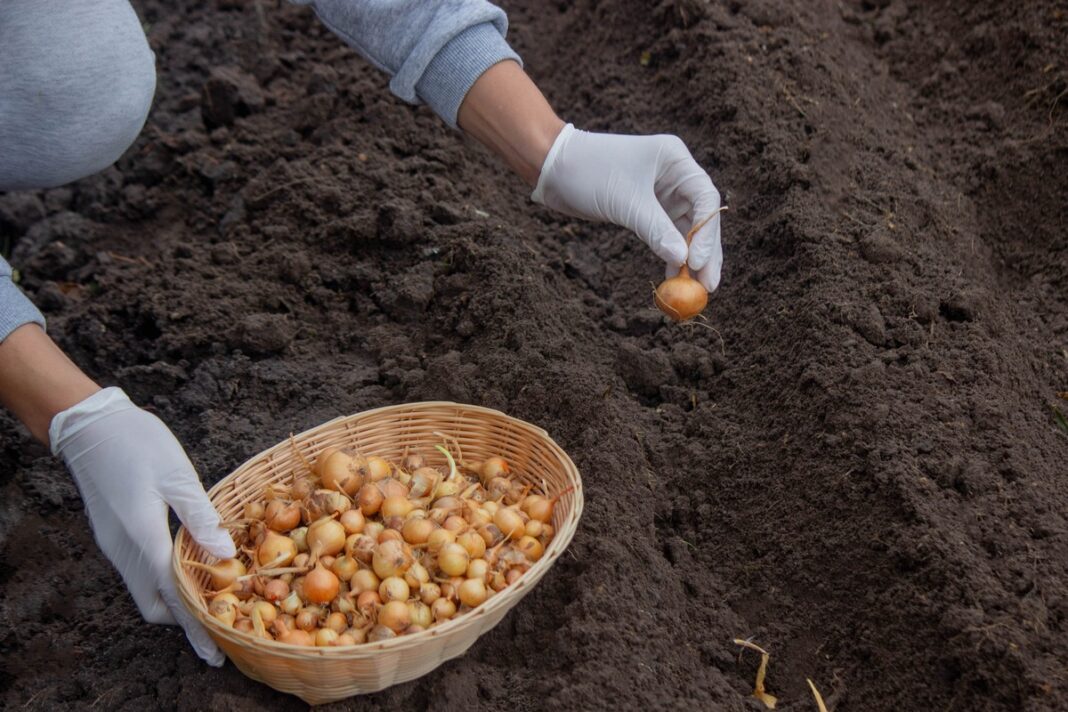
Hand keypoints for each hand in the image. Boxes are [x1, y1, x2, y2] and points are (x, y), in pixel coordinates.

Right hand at [50, 388, 235, 665]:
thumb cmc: (139, 444)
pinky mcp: (113, 534)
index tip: (214, 652)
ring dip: (173, 602)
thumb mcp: (178, 476)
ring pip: (144, 590)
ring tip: (209, 603)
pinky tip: (188, 571)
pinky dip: (163, 581)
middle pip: (153, 604)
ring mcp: (114, 544)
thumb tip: (227, 556)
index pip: (172, 595)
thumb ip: (201, 517)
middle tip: (219, 627)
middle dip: (184, 621)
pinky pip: (139, 571)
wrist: (90, 426)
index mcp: (143, 538)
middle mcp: (124, 550)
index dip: (195, 626)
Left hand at [532, 124, 723, 290]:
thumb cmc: (588, 172)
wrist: (553, 167)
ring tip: (695, 289)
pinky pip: (667, 233)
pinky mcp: (647, 207)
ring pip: (686, 229)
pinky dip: (670, 254)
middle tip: (709, 286)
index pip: (705, 198)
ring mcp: (662, 192)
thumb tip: (682, 260)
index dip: (706, 232)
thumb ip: (655, 229)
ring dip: (690, 257)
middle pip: (701, 217)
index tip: (696, 262)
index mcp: (675, 160)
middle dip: (705, 252)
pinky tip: (673, 276)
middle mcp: (674, 174)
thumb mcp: (624, 202)